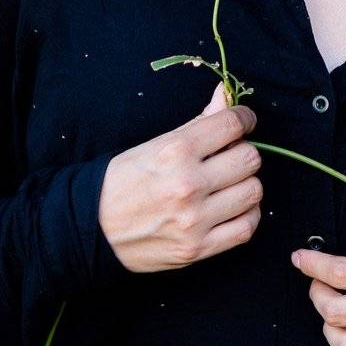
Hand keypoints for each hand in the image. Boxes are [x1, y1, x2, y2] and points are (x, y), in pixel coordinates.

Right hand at [97, 80, 262, 273]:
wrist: (92, 229)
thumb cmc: (123, 181)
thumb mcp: (155, 145)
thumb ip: (197, 123)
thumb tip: (225, 96)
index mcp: (174, 151)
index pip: (232, 124)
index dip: (243, 118)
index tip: (243, 122)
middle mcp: (187, 185)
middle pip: (249, 158)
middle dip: (243, 152)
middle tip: (230, 156)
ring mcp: (194, 220)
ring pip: (253, 191)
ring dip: (246, 184)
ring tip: (229, 184)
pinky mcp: (197, 249)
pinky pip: (246, 228)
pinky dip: (246, 216)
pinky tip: (232, 208)